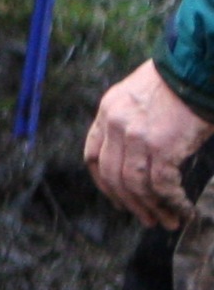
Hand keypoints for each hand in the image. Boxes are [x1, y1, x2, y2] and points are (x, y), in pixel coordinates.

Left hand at [86, 60, 211, 227]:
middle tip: (146, 218)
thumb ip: (130, 121)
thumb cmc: (178, 82)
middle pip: (112, 176)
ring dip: (152, 207)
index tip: (116, 197)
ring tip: (167, 221)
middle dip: (129, 202)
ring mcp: (136, 137)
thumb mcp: (139, 95)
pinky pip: (161, 186)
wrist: (196, 68)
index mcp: (107, 112)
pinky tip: (183, 210)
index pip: (93, 155)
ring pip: (135, 185)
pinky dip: (172, 202)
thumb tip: (136, 155)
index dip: (103, 182)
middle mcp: (115, 125)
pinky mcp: (162, 147)